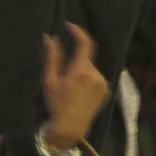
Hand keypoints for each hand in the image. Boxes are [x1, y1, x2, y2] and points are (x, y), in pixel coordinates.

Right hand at [42, 22, 109, 149]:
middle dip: (75, 61)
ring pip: (90, 68)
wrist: (70, 129)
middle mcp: (96, 75)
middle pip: (86, 58)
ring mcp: (103, 84)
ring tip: (71, 88)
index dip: (78, 31)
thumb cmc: (56, 105)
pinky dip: (87, 79)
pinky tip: (79, 93)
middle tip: (63, 76)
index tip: (69, 26)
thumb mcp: (49, 81)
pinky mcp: (107, 91)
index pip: (85, 43)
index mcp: (81, 71)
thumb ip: (52, 58)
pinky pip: (96, 78)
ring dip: (81, 71)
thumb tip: (51, 38)